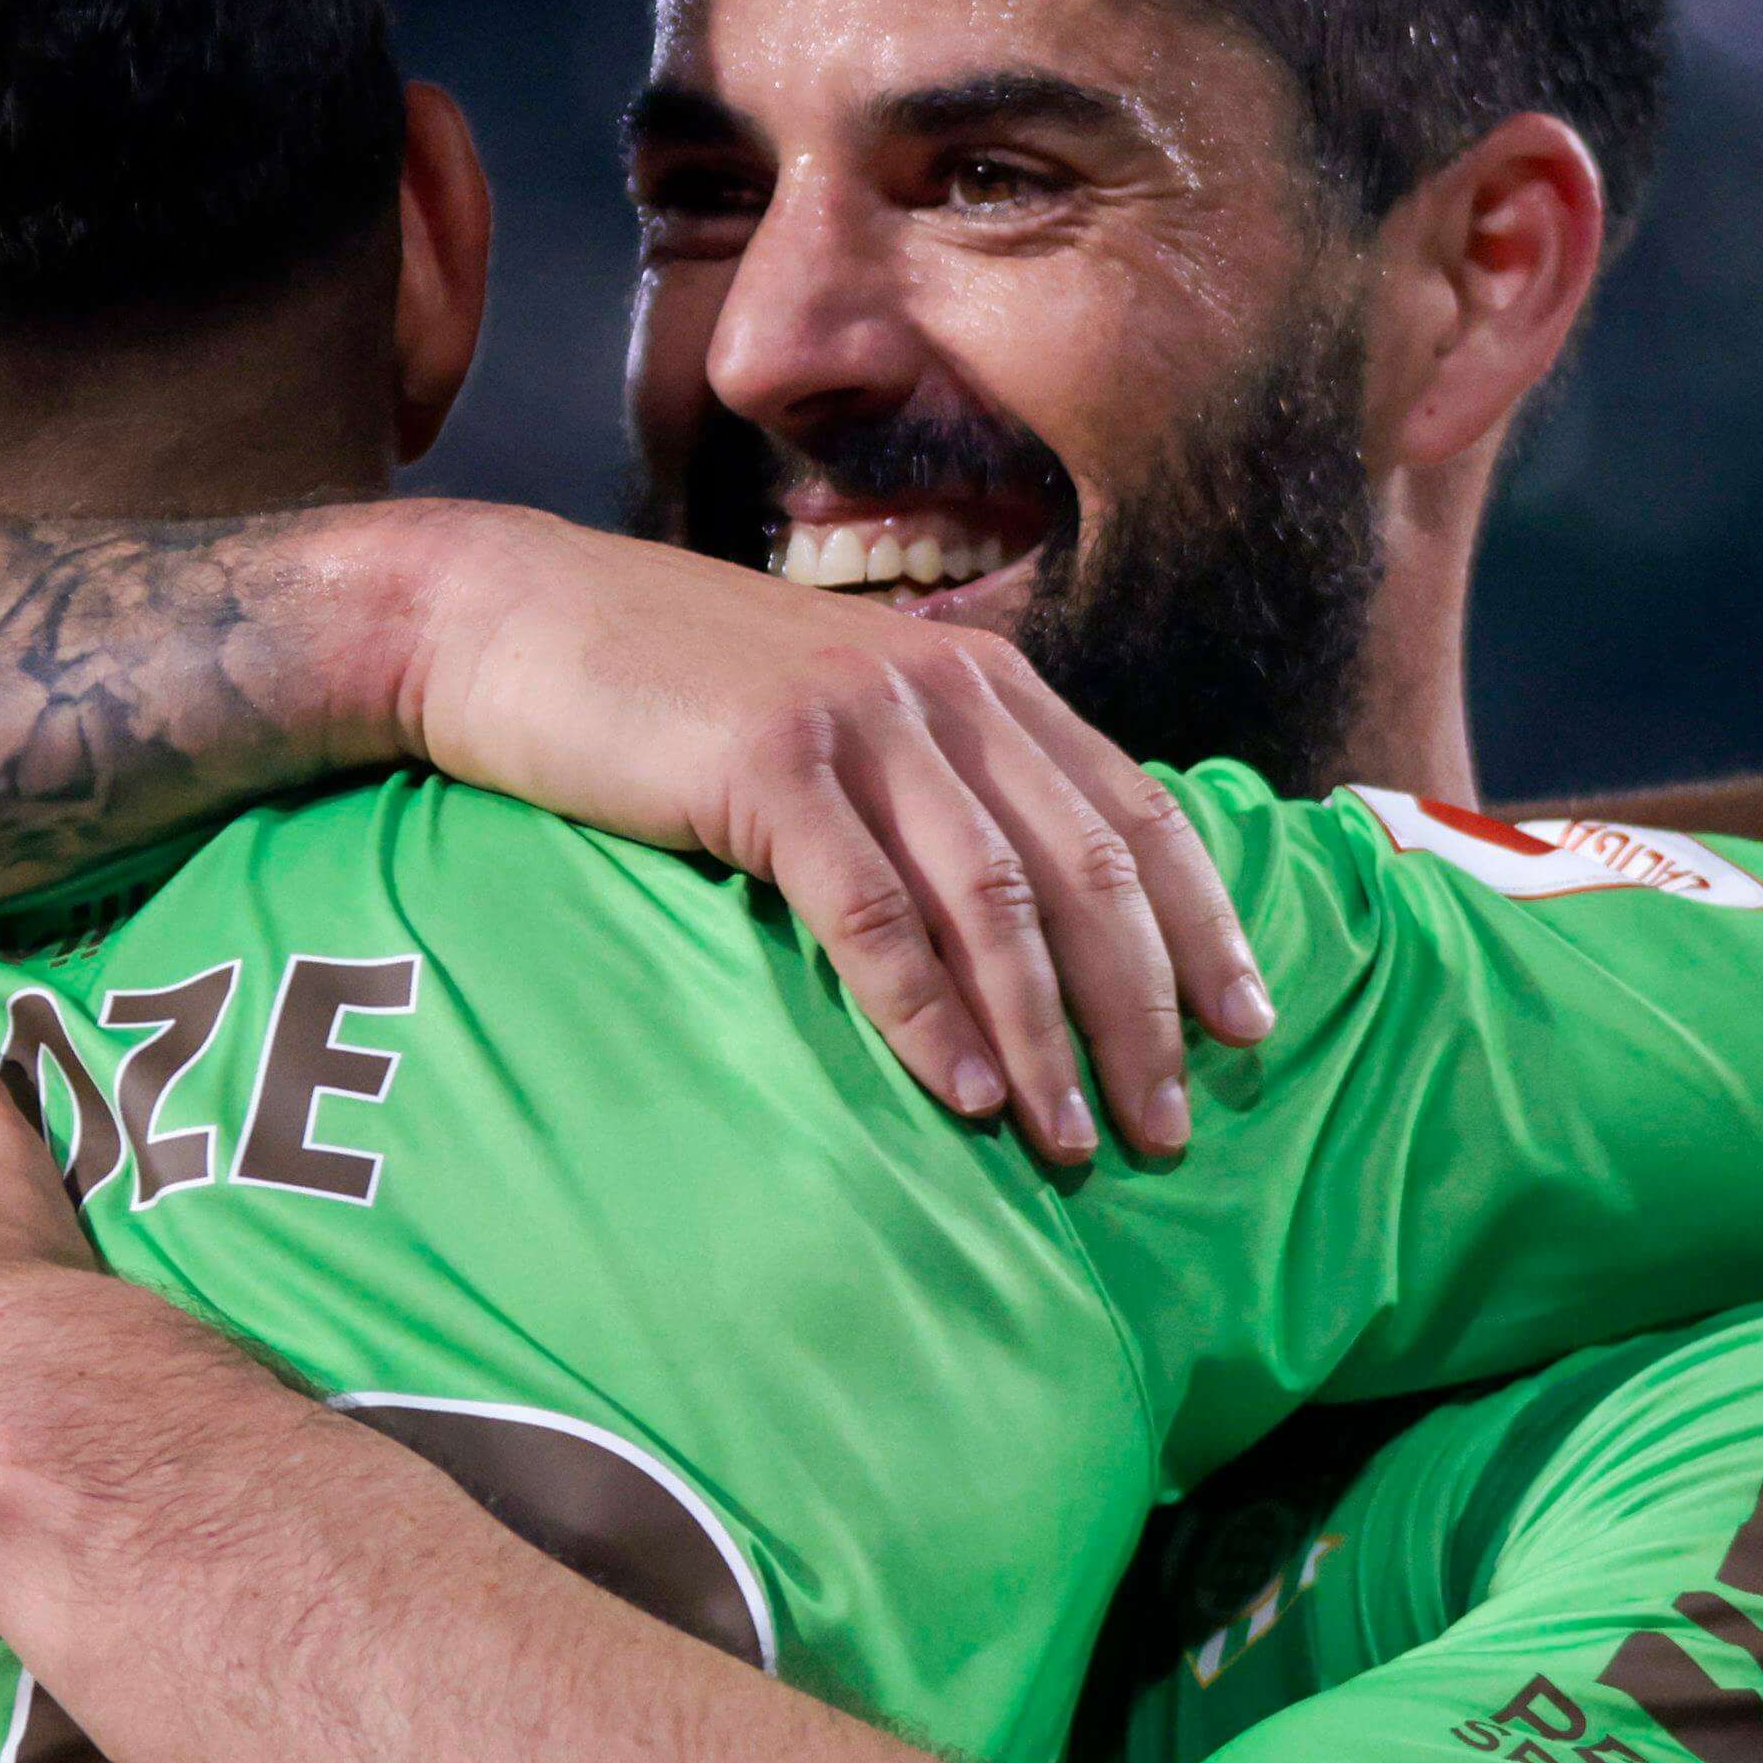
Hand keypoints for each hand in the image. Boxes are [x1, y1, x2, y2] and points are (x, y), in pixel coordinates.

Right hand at [392, 508, 1267, 1164]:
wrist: (513, 619)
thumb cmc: (674, 691)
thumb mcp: (840, 717)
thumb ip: (937, 786)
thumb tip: (1024, 914)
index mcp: (982, 680)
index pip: (1135, 812)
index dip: (1203, 924)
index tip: (1250, 1025)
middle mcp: (944, 690)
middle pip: (1088, 871)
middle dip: (1146, 1011)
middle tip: (1171, 1128)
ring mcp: (858, 721)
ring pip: (998, 900)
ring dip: (1049, 1034)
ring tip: (1075, 1142)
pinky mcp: (769, 767)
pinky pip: (873, 912)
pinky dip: (927, 1012)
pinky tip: (964, 1092)